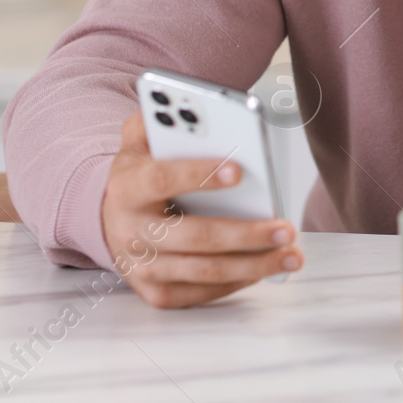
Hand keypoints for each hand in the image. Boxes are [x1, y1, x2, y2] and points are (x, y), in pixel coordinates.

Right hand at [101, 111, 302, 308]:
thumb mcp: (139, 139)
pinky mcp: (156, 292)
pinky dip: (238, 281)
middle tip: (285, 227)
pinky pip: (202, 292)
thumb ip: (159, 117)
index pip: (162, 179)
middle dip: (245, 234)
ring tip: (290, 253)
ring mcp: (142, 267)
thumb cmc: (142, 174)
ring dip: (253, 264)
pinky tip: (265, 267)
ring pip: (204, 271)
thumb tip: (194, 109)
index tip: (240, 170)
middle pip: (194, 236)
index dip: (199, 174)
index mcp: (128, 186)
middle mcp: (131, 231)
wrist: (112, 219)